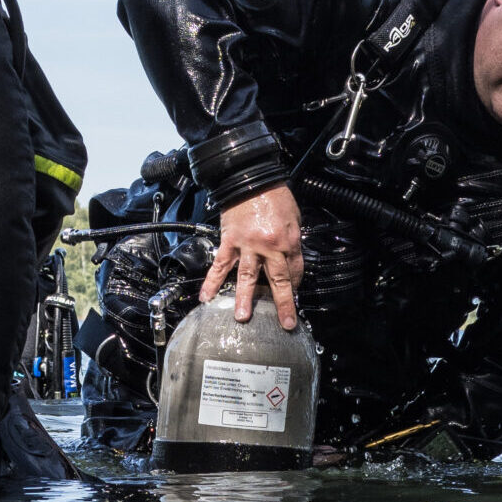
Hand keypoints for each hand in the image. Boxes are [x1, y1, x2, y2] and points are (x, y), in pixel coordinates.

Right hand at [202, 184, 303, 328]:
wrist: (251, 178)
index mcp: (288, 242)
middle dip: (283, 304)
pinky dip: (212, 281)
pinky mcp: (229, 241)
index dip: (294, 286)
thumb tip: (289, 260)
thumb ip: (291, 241)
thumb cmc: (275, 195)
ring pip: (247, 277)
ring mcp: (248, 245)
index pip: (294, 272)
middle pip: (277, 281)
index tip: (293, 296)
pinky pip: (220, 265)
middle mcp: (269, 247)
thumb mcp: (294, 218)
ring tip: (242, 318)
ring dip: (244, 299)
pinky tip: (206, 296)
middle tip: (285, 323)